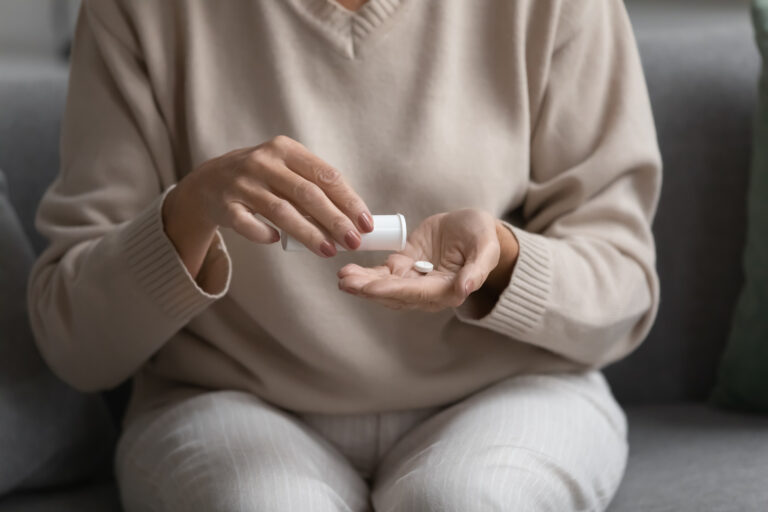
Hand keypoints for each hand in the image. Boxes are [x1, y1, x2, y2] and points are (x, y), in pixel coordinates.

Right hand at [163, 135, 373, 276]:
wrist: (208, 183)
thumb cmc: (262, 179)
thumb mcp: (285, 169)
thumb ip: (314, 187)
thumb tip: (355, 220)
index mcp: (285, 149)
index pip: (325, 175)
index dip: (349, 200)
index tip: (366, 223)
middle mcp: (263, 162)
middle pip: (307, 194)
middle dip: (335, 220)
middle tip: (354, 242)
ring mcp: (241, 183)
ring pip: (281, 211)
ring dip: (309, 233)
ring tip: (329, 251)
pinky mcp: (224, 205)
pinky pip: (248, 224)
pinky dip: (264, 233)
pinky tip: (277, 241)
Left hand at [337, 209, 518, 311]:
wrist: (472, 227)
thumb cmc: (482, 236)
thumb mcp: (486, 246)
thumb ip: (478, 268)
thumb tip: (466, 288)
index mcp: (449, 289)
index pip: (418, 293)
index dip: (394, 291)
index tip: (372, 288)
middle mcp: (429, 292)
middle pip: (396, 295)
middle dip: (370, 290)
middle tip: (346, 282)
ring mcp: (414, 280)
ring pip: (385, 287)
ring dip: (363, 284)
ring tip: (343, 277)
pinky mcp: (404, 267)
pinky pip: (382, 274)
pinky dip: (365, 274)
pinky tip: (347, 271)